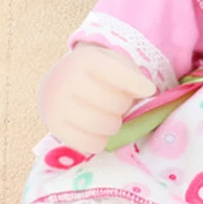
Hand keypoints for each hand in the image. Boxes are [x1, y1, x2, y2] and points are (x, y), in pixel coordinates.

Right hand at [37, 44, 156, 153]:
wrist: (55, 84)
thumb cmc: (92, 74)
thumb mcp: (111, 62)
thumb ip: (132, 74)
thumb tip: (147, 91)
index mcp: (86, 60)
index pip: (117, 73)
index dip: (136, 83)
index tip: (148, 90)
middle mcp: (69, 80)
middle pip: (115, 103)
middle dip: (123, 106)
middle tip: (118, 104)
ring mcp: (58, 104)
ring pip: (103, 125)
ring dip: (114, 126)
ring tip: (109, 117)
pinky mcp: (54, 126)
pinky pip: (89, 143)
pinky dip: (100, 141)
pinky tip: (97, 131)